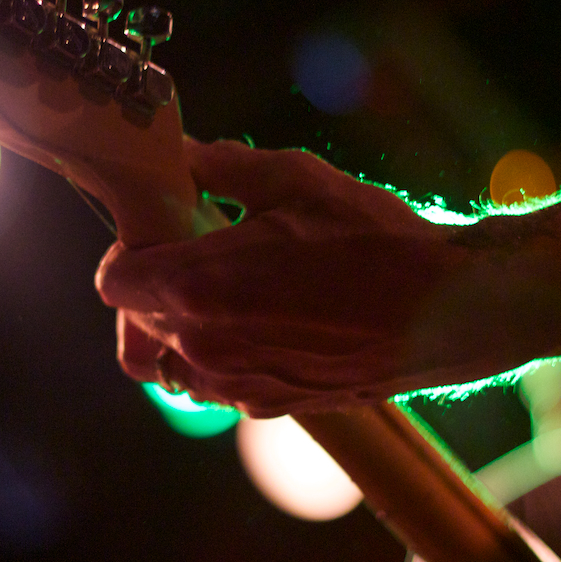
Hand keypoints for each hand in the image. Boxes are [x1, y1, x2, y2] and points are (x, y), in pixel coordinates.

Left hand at [96, 138, 488, 415]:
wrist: (447, 311)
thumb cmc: (376, 240)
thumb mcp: (297, 180)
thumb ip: (224, 167)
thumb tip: (183, 154)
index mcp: (197, 286)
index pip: (113, 281)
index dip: (131, 252)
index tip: (163, 235)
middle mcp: (205, 346)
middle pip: (139, 321)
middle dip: (158, 287)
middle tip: (205, 254)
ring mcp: (236, 385)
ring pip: (174, 361)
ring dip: (188, 328)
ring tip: (237, 293)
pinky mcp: (268, 407)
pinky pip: (219, 384)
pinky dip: (227, 357)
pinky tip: (272, 323)